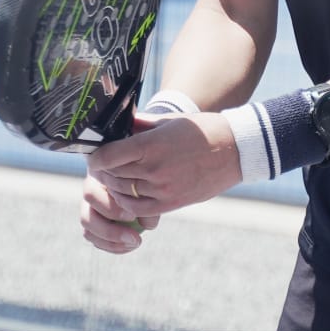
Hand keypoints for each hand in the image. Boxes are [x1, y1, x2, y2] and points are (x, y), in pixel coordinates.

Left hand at [78, 111, 239, 253]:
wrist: (234, 150)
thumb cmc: (201, 130)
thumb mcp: (168, 121)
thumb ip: (139, 125)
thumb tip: (115, 125)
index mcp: (150, 146)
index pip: (107, 156)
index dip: (96, 157)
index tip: (94, 154)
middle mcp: (154, 169)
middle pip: (112, 175)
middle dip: (103, 170)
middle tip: (100, 165)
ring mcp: (162, 189)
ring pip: (122, 193)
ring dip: (113, 185)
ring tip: (113, 177)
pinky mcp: (171, 203)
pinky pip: (138, 209)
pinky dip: (127, 203)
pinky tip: (127, 194)